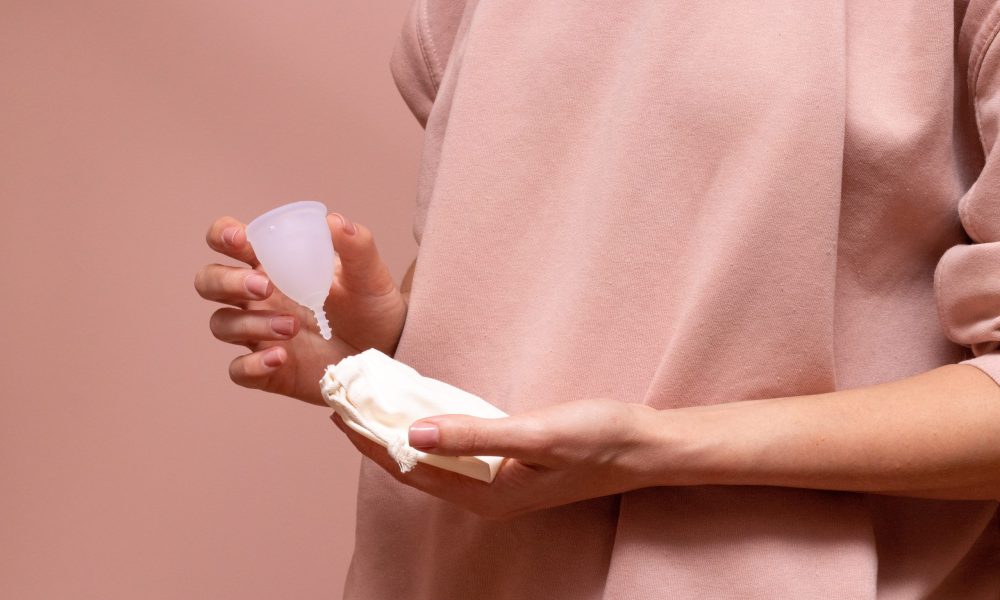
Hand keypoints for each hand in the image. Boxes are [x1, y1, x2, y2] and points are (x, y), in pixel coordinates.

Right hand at [195, 213, 407, 404]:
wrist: (388, 351)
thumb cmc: (371, 306)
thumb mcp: (369, 275)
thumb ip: (356, 246)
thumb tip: (334, 222)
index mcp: (273, 265)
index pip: (227, 242)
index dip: (222, 236)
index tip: (241, 241)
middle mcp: (258, 298)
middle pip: (208, 282)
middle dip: (226, 281)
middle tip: (266, 286)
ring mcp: (259, 334)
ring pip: (222, 324)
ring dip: (250, 323)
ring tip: (293, 326)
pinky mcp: (268, 370)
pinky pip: (238, 370)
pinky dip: (252, 364)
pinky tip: (281, 357)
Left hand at [331, 398, 664, 518]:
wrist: (644, 446)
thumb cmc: (596, 440)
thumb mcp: (535, 434)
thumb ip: (474, 435)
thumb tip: (411, 433)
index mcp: (485, 495)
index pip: (409, 469)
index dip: (371, 442)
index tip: (341, 412)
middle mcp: (485, 495)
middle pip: (416, 466)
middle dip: (379, 437)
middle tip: (348, 401)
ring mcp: (498, 482)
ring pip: (436, 457)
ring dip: (404, 431)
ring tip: (375, 401)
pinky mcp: (511, 465)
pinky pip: (459, 449)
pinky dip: (435, 428)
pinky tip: (424, 408)